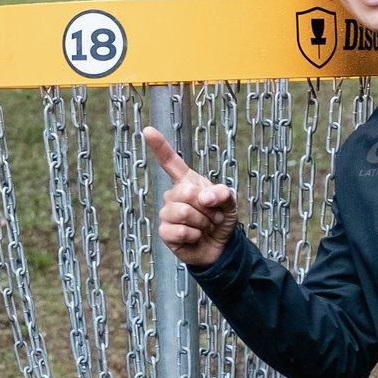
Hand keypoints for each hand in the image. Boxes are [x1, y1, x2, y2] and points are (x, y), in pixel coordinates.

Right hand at [142, 126, 238, 270]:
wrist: (221, 246)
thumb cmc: (221, 220)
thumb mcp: (230, 203)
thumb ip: (222, 193)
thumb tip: (204, 197)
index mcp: (187, 182)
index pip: (170, 161)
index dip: (159, 146)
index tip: (147, 130)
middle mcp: (173, 195)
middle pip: (185, 192)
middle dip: (206, 207)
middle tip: (212, 216)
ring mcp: (167, 214)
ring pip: (183, 212)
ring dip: (202, 222)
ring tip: (205, 227)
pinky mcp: (165, 233)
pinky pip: (179, 231)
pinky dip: (194, 236)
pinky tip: (195, 237)